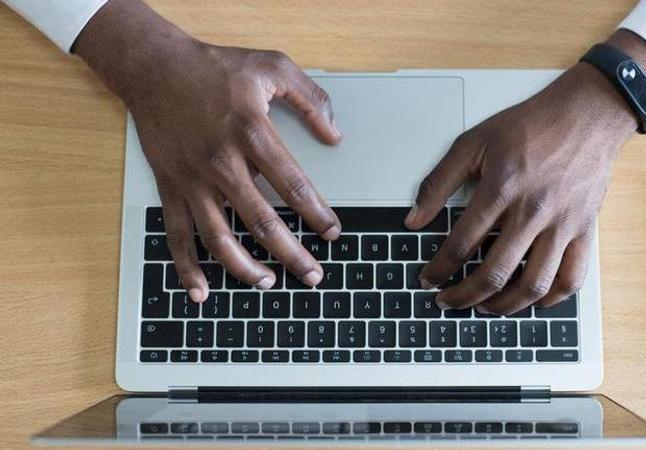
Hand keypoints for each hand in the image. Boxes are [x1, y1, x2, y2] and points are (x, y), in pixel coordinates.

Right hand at [75, 0, 341, 301]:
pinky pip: (177, 235)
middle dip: (292, 254)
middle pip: (262, 221)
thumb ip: (310, 98)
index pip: (293, 185)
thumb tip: (335, 134)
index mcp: (252, 133)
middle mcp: (222, 163)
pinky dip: (186, 267)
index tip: (333, 232)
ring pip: (219, 237)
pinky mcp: (170, 187)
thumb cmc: (215, 67)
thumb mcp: (272, 66)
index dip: (317, 214)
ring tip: (269, 283)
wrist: (154, 67)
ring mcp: (193, 180)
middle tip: (313, 276)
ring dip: (245, 268)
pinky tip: (201, 291)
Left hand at [406, 31, 645, 313]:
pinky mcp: (585, 230)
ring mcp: (562, 225)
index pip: (461, 244)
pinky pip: (571, 278)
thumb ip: (438, 182)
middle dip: (463, 296)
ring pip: (533, 284)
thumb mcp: (473, 142)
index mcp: (501, 189)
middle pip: (494, 273)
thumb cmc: (530, 126)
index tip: (428, 278)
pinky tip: (532, 300)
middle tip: (447, 302)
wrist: (587, 114)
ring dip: (503, 306)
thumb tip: (414, 218)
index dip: (439, 268)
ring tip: (484, 307)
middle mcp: (533, 212)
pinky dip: (550, 298)